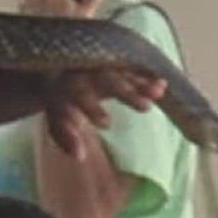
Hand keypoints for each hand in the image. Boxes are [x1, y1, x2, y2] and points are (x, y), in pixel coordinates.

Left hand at [40, 69, 166, 154]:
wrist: (55, 67)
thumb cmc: (58, 98)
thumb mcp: (56, 117)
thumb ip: (65, 136)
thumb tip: (80, 157)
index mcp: (65, 81)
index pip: (77, 93)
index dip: (92, 107)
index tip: (107, 124)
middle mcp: (84, 69)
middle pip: (106, 80)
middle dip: (126, 93)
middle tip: (146, 107)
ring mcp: (100, 63)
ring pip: (123, 72)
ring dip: (141, 83)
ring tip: (160, 93)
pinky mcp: (112, 60)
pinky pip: (130, 67)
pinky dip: (145, 76)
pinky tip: (163, 84)